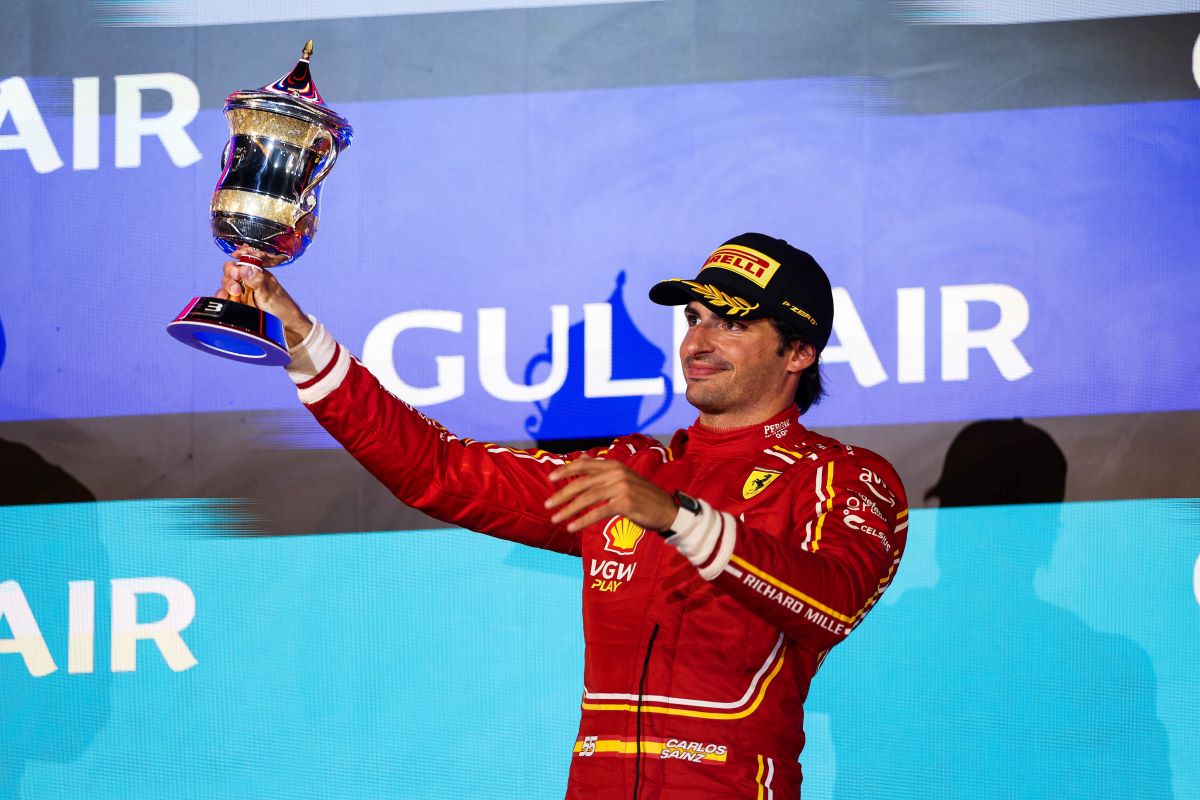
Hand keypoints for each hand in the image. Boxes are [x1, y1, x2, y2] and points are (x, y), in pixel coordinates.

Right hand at [215, 246, 311, 346]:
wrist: (286, 329)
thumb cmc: (282, 309)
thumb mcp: (271, 295)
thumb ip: (257, 282)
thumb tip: (244, 269)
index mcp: (259, 274)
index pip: (245, 259)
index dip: (239, 256)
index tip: (237, 255)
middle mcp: (248, 281)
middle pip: (231, 270)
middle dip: (230, 273)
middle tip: (237, 280)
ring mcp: (241, 292)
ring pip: (226, 283)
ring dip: (226, 285)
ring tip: (234, 293)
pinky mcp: (236, 304)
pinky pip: (224, 297)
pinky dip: (221, 297)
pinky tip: (223, 299)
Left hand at [546, 456, 677, 532]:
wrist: (667, 510)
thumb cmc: (642, 496)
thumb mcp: (623, 478)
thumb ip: (601, 472)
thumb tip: (579, 461)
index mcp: (614, 465)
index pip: (584, 465)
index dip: (565, 470)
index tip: (550, 478)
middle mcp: (616, 473)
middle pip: (582, 483)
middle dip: (562, 494)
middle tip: (547, 505)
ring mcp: (621, 487)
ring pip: (587, 499)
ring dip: (568, 510)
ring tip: (555, 518)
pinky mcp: (624, 503)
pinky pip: (598, 512)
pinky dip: (582, 520)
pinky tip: (572, 527)